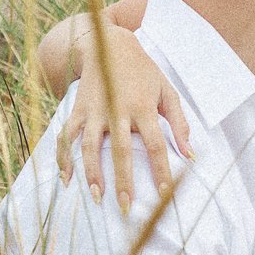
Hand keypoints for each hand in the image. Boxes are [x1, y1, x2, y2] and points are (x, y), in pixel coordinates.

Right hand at [54, 20, 190, 207]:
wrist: (109, 45)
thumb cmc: (144, 72)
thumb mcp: (167, 91)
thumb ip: (179, 122)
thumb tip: (190, 154)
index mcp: (143, 107)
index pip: (155, 144)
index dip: (161, 170)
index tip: (165, 194)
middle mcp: (116, 110)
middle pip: (120, 151)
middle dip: (123, 181)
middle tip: (125, 208)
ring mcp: (94, 110)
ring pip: (90, 146)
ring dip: (92, 173)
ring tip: (96, 198)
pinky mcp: (77, 109)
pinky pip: (67, 136)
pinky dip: (64, 157)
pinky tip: (66, 179)